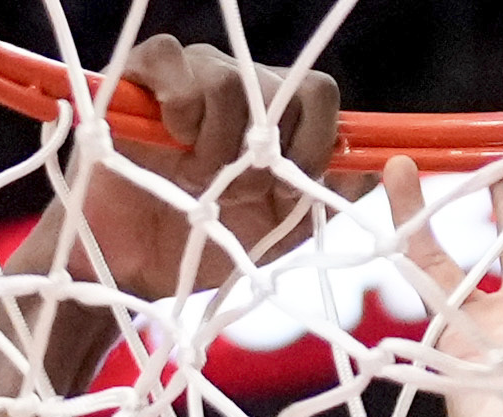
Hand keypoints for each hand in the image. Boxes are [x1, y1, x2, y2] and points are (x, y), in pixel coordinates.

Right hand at [74, 36, 342, 304]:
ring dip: (218, 144)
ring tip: (196, 182)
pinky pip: (170, 57)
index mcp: (270, 119)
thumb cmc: (197, 249)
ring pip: (228, 80)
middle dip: (268, 154)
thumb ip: (323, 199)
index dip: (315, 141)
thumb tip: (374, 169)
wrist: (128, 272)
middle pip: (282, 84)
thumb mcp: (275, 233)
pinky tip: (172, 139)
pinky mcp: (137, 81)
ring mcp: (187, 80)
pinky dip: (178, 102)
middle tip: (237, 197)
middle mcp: (234, 89)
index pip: (317, 95)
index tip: (291, 194)